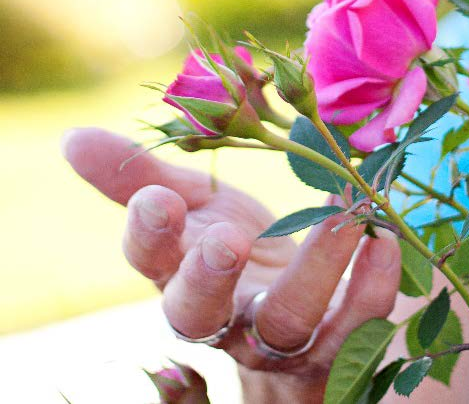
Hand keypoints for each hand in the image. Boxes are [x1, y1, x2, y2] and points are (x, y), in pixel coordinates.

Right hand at [63, 127, 401, 402]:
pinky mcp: (338, 342)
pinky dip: (374, 282)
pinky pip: (357, 323)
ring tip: (343, 218)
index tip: (156, 195)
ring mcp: (283, 337)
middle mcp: (226, 315)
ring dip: (317, 270)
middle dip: (208, 278)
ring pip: (289, 322)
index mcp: (183, 275)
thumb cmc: (235, 250)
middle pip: (202, 315)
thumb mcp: (193, 210)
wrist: (297, 314)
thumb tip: (72, 139)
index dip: (148, 234)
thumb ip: (141, 178)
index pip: (151, 263)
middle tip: (227, 240)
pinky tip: (384, 236)